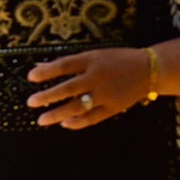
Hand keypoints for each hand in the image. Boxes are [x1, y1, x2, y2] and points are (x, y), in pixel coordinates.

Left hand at [26, 47, 154, 128]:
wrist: (149, 69)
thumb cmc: (118, 60)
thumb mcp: (95, 55)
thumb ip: (71, 63)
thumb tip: (42, 67)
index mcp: (93, 60)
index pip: (64, 65)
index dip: (46, 72)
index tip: (30, 77)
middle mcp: (98, 77)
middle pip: (68, 88)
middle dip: (47, 96)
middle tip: (30, 102)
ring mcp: (106, 94)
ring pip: (77, 106)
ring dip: (57, 113)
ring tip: (41, 119)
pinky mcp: (113, 107)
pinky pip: (92, 118)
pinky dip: (77, 122)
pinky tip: (64, 123)